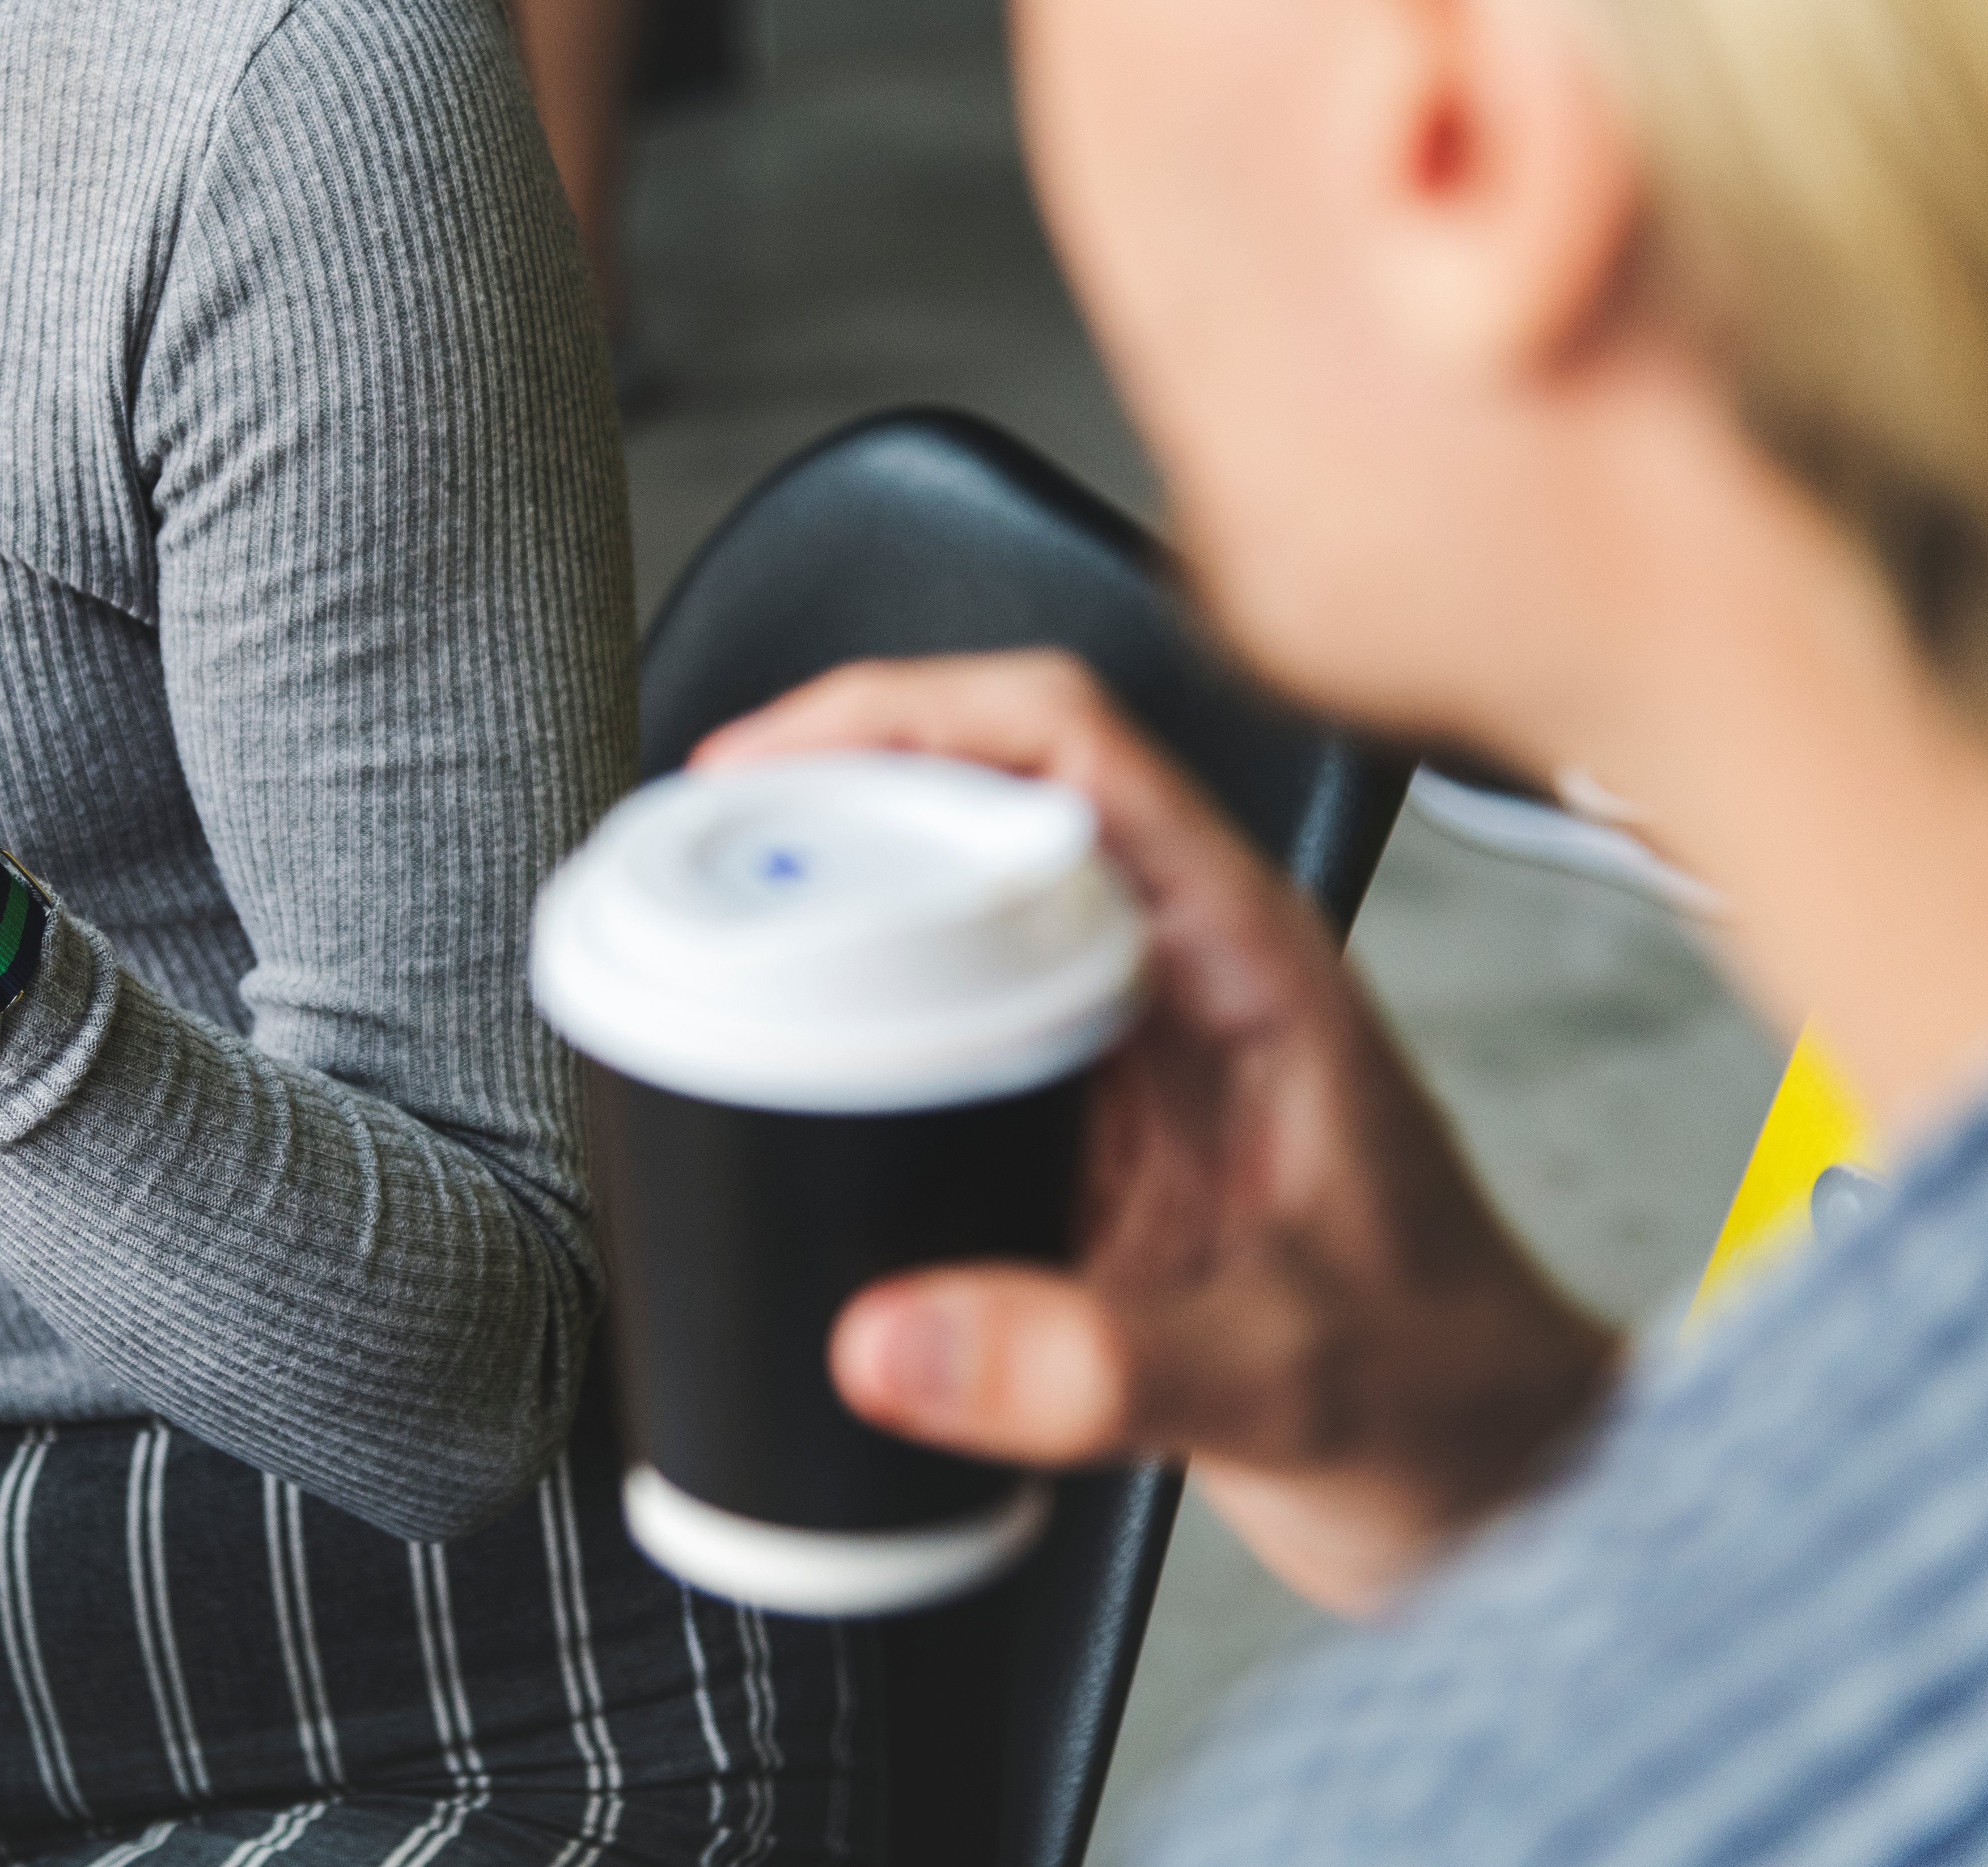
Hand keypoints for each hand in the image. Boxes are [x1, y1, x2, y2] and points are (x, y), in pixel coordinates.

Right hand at [697, 653, 1618, 1614]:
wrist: (1497, 1480)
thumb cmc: (1446, 1398)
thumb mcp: (1280, 1380)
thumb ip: (1092, 1367)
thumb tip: (890, 1340)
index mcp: (1248, 958)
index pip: (1066, 743)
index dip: (900, 715)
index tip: (768, 762)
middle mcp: (1182, 971)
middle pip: (982, 795)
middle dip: (828, 793)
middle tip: (698, 847)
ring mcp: (1132, 1042)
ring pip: (956, 899)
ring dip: (835, 894)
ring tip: (703, 923)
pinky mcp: (1090, 1123)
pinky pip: (947, 1015)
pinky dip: (852, 1012)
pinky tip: (778, 1054)